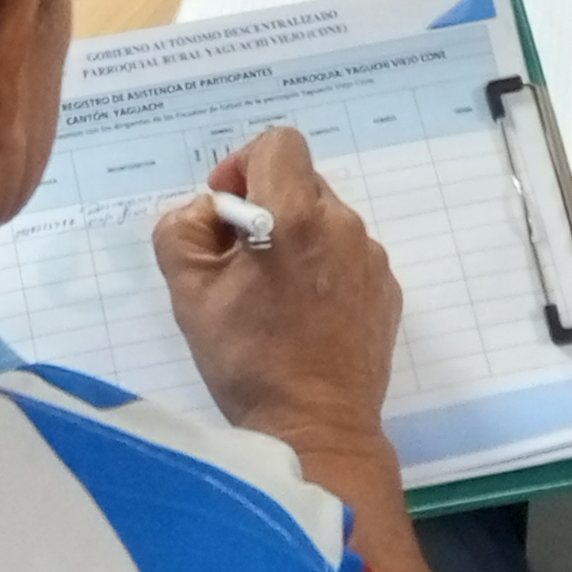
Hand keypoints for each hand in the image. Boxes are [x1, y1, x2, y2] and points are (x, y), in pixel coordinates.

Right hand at [156, 127, 401, 447]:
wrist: (317, 429)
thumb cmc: (247, 362)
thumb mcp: (187, 292)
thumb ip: (184, 228)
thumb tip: (211, 212)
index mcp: (294, 216)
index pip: (278, 143)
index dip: (244, 164)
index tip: (227, 211)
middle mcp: (343, 225)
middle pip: (300, 181)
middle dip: (266, 207)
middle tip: (240, 262)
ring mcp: (371, 259)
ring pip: (325, 221)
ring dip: (295, 240)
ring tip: (272, 296)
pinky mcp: (387, 290)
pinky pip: (348, 256)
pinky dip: (322, 269)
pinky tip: (304, 316)